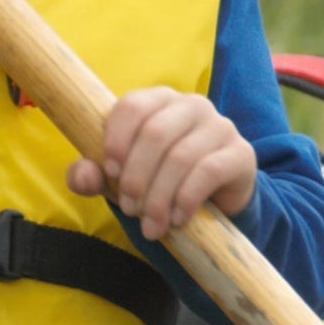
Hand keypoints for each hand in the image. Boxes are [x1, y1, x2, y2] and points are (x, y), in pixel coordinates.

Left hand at [67, 87, 256, 240]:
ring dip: (159, 197)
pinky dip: (186, 199)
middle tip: (129, 209)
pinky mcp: (240, 153)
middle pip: (155, 133)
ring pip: (180, 157)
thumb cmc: (158, 180)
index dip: (116, 140)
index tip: (109, 174)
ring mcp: (219, 126)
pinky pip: (208, 171)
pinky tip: (178, 219)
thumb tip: (84, 176)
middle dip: (136, 177)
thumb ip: (92, 174)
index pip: (132, 105)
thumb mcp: (119, 178)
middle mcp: (192, 105)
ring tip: (151, 224)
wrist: (212, 202)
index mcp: (159, 100)